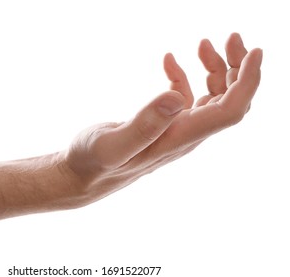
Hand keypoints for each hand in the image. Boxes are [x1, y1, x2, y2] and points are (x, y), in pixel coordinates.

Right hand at [63, 33, 261, 204]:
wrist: (83, 176)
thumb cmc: (92, 163)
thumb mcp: (112, 144)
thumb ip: (143, 126)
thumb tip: (177, 98)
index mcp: (179, 138)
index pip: (229, 111)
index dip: (247, 82)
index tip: (255, 51)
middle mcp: (185, 136)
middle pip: (229, 102)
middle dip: (238, 68)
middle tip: (231, 37)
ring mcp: (175, 132)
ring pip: (212, 99)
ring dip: (217, 71)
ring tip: (205, 44)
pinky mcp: (163, 127)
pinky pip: (186, 99)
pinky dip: (184, 77)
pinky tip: (170, 61)